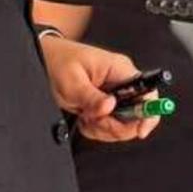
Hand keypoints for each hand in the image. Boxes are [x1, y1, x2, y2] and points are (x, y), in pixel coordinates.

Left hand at [40, 35, 161, 142]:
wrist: (44, 60)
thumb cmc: (58, 62)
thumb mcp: (72, 82)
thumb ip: (91, 98)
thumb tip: (110, 107)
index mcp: (120, 70)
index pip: (148, 93)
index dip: (149, 114)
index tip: (139, 130)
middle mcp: (121, 83)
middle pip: (136, 115)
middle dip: (116, 125)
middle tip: (95, 120)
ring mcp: (114, 95)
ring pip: (122, 125)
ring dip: (103, 127)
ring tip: (85, 116)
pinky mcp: (106, 106)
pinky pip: (109, 126)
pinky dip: (96, 128)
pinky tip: (84, 117)